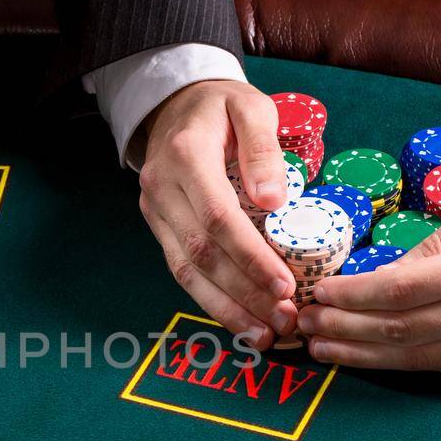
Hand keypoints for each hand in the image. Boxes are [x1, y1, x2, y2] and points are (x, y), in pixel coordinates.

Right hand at [137, 80, 298, 349]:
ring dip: (227, 309)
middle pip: (201, 254)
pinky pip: (182, 270)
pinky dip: (213, 301)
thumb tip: (274, 201)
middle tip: (284, 321)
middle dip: (244, 294)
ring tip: (265, 336)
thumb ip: (263, 149)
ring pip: (186, 272)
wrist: (173, 104)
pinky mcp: (158, 227)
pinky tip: (242, 321)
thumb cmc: (220, 107)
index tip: (285, 286)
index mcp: (186, 157)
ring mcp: (155, 212)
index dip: (251, 257)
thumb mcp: (251, 107)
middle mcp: (162, 189)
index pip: (217, 218)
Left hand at [297, 181, 440, 370]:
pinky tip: (374, 357)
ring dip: (366, 357)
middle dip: (346, 331)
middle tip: (304, 328)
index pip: (400, 289)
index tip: (318, 293)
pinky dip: (406, 363)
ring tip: (325, 349)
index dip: (352, 296)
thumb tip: (382, 274)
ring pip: (421, 359)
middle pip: (402, 332)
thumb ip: (435, 243)